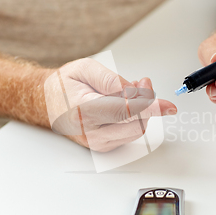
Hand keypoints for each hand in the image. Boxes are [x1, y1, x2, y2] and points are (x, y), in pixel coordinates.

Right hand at [44, 57, 175, 151]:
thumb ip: (111, 80)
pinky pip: (130, 133)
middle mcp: (91, 131)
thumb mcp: (86, 68)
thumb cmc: (64, 85)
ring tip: (131, 90)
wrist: (47, 102)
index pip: (126, 111)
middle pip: (136, 123)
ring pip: (136, 129)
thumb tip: (134, 91)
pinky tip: (125, 104)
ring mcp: (98, 142)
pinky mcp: (104, 146)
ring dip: (142, 110)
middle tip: (143, 83)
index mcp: (84, 110)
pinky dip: (135, 117)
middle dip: (147, 102)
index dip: (150, 107)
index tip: (168, 106)